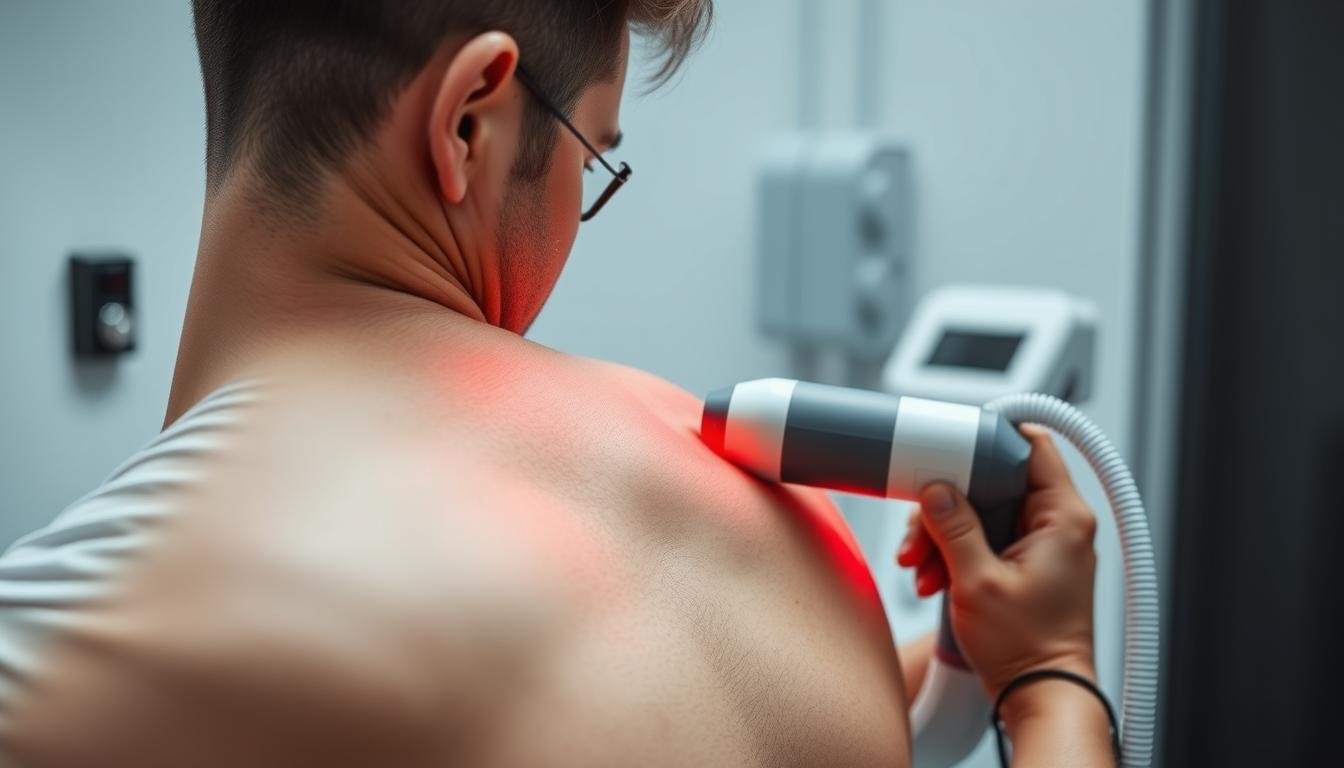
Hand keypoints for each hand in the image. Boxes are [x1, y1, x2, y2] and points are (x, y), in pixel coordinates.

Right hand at [894, 424, 1097, 700]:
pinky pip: (983, 539)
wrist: (1040, 696)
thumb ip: (955, 527)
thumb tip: (936, 489)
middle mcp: (1058, 525)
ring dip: (943, 535)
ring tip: (921, 568)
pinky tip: (933, 578)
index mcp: (1063, 517)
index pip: (1031, 446)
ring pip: (981, 512)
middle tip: (920, 532)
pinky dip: (954, 554)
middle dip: (948, 505)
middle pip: (993, 482)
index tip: (948, 446)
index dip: (988, 438)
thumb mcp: (977, 582)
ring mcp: (1042, 545)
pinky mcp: (1025, 564)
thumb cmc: (1028, 649)